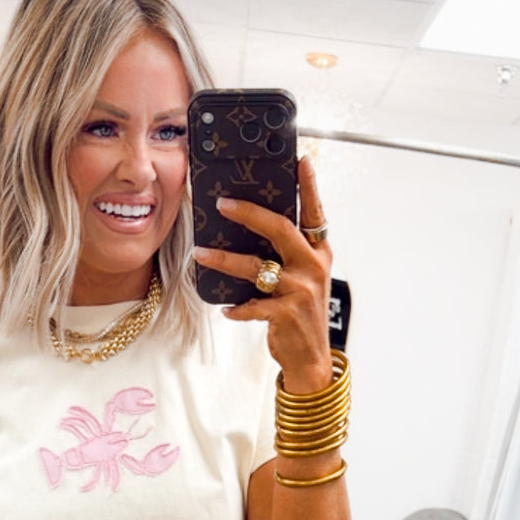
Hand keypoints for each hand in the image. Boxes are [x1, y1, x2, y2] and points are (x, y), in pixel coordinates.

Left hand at [193, 156, 332, 393]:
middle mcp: (312, 267)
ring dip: (224, 259)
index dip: (309, 187)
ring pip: (256, 267)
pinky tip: (225, 308)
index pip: (315, 213)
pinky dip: (236, 307)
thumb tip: (254, 229)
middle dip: (249, 213)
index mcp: (318, 253)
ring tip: (201, 253)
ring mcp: (300, 290)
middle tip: (222, 203)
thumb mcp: (304, 279)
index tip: (300, 161)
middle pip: (280, 229)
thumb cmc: (301, 314)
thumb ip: (287, 255)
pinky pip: (252, 305)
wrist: (311, 358)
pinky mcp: (285, 314)